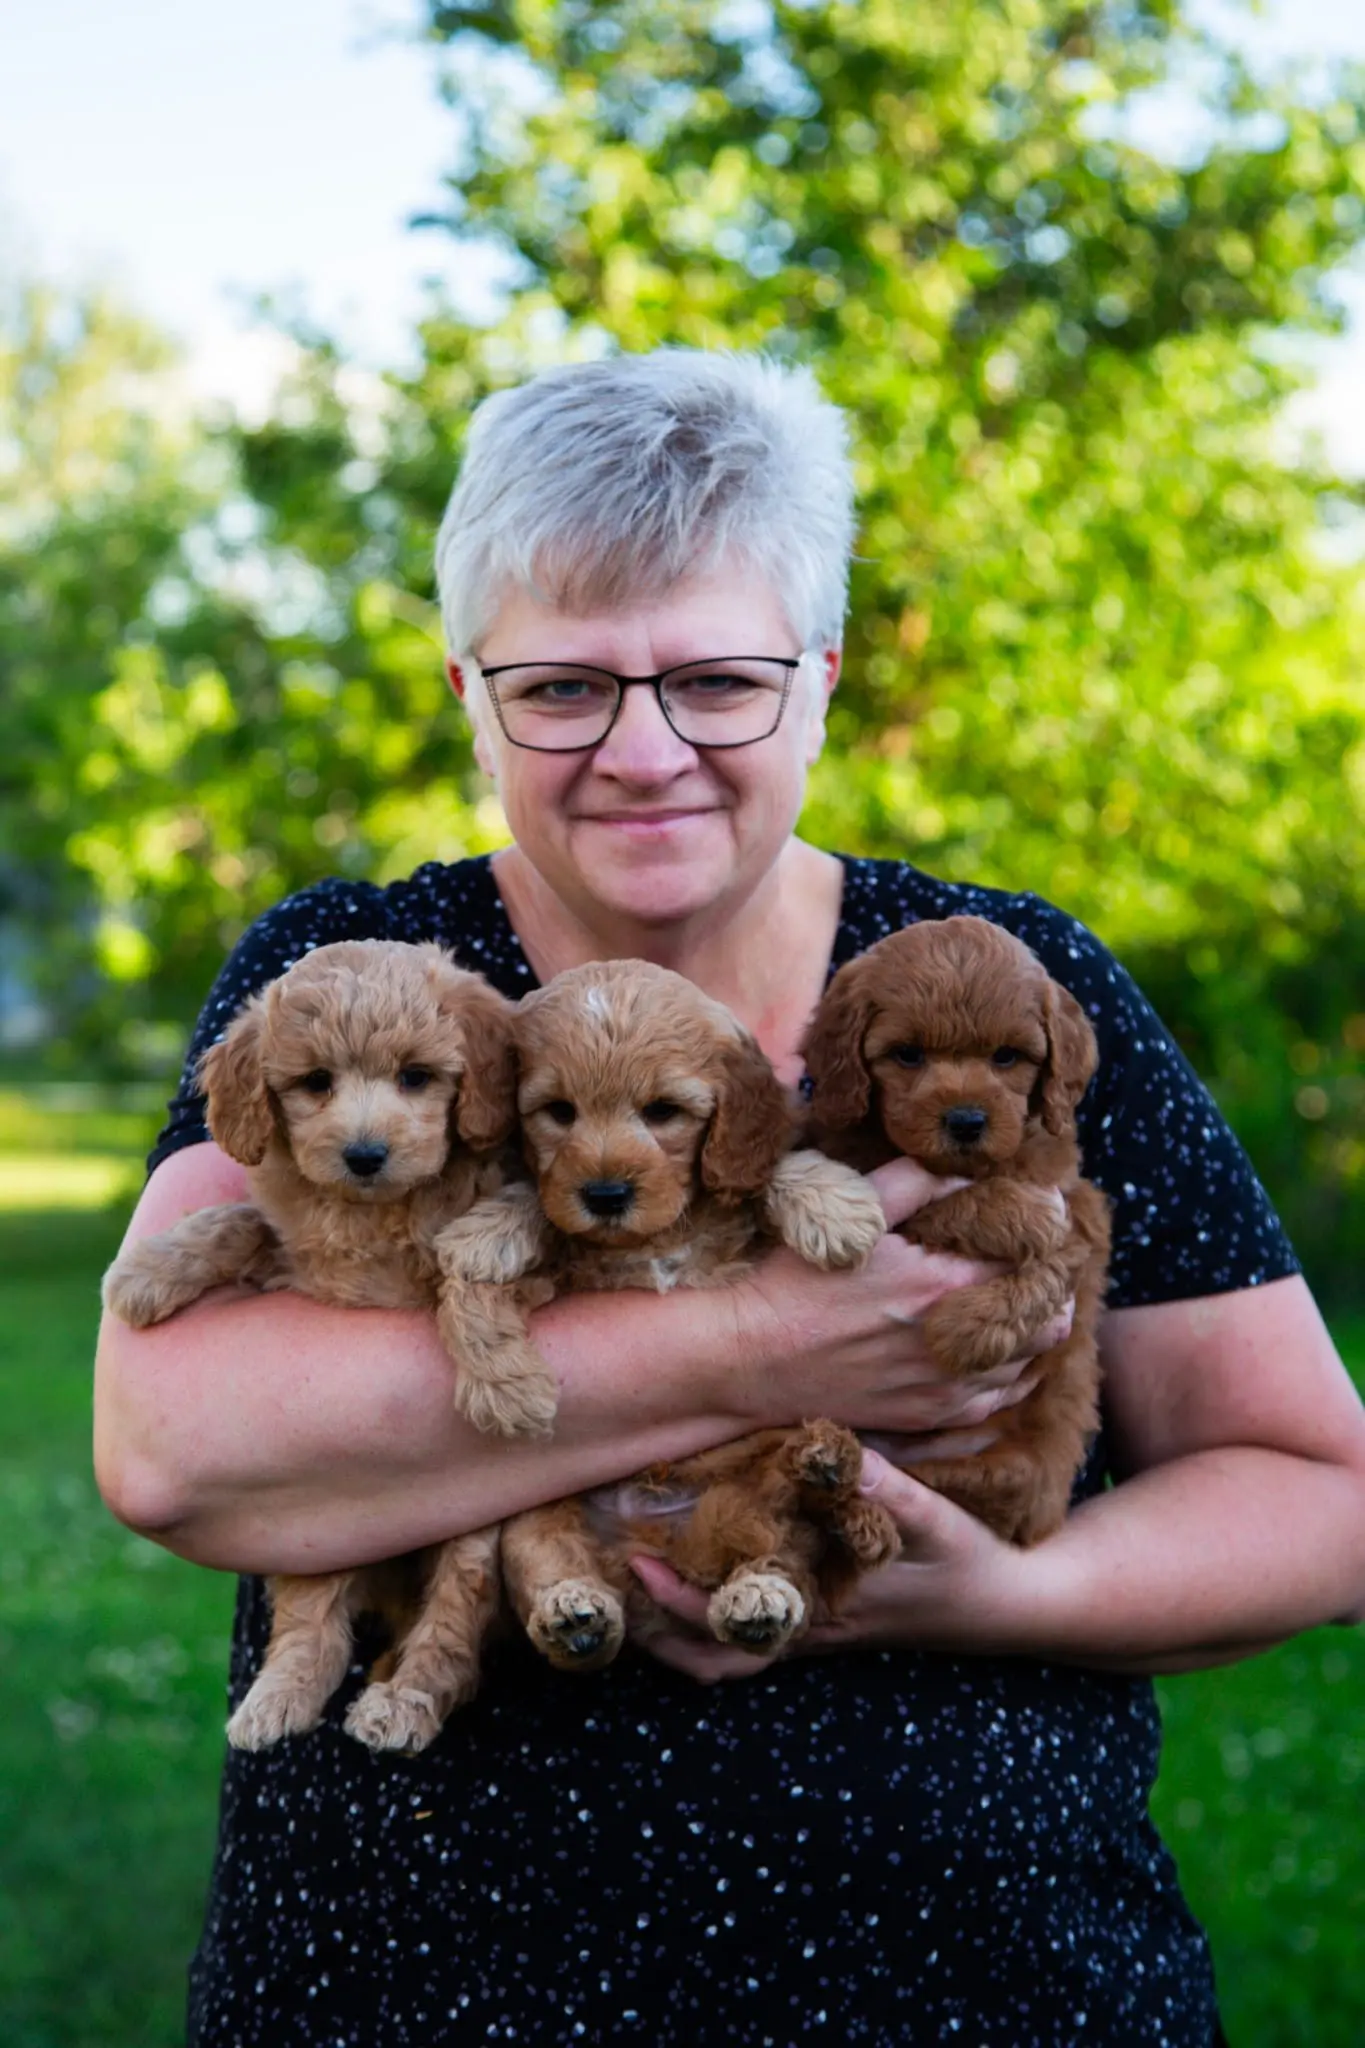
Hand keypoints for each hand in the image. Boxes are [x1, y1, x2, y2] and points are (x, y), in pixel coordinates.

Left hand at [628, 1449, 1036, 1682]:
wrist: (1007, 1605)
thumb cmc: (969, 1563)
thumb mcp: (934, 1520)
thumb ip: (886, 1488)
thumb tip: (835, 1451)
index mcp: (824, 1614)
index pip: (729, 1627)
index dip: (675, 1601)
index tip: (637, 1562)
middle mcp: (811, 1633)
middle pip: (715, 1661)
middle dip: (659, 1635)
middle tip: (615, 1585)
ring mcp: (818, 1633)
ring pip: (733, 1655)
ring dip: (684, 1630)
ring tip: (643, 1582)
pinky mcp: (828, 1622)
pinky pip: (757, 1635)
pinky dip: (719, 1616)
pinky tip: (707, 1569)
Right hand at [732, 1156, 1072, 1436]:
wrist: (752, 1358)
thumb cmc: (798, 1283)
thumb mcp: (854, 1216)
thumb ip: (915, 1183)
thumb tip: (967, 1169)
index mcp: (942, 1287)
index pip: (1033, 1264)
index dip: (1048, 1237)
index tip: (1049, 1216)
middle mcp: (955, 1345)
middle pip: (1049, 1320)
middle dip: (1053, 1285)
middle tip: (1041, 1260)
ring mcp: (946, 1389)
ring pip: (1032, 1362)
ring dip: (1038, 1329)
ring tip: (1025, 1300)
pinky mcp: (929, 1417)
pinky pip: (1000, 1401)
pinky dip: (1015, 1373)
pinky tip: (1005, 1350)